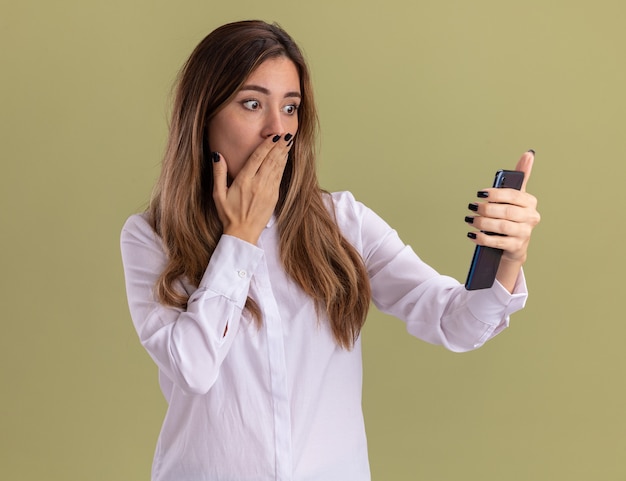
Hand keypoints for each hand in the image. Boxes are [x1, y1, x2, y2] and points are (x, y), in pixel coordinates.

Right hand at [212, 134, 292, 243]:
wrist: (243, 233)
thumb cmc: (228, 214)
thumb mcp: (218, 194)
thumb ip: (218, 173)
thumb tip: (217, 155)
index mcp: (244, 181)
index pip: (257, 158)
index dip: (267, 145)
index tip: (274, 135)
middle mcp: (257, 184)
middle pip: (271, 160)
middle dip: (279, 146)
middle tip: (286, 133)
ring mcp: (267, 190)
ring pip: (277, 167)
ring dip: (284, 153)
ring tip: (289, 141)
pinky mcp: (274, 197)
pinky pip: (279, 177)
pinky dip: (283, 165)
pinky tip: (285, 157)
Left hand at [466, 150, 540, 291]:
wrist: (513, 245)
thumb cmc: (511, 216)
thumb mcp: (515, 197)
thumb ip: (520, 177)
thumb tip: (529, 153)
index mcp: (530, 202)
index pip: (514, 195)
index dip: (496, 194)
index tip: (480, 193)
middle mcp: (531, 217)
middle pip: (507, 212)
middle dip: (487, 209)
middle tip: (472, 207)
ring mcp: (525, 233)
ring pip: (503, 226)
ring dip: (483, 223)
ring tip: (470, 219)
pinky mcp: (517, 247)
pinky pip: (499, 241)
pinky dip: (483, 238)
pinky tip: (473, 234)